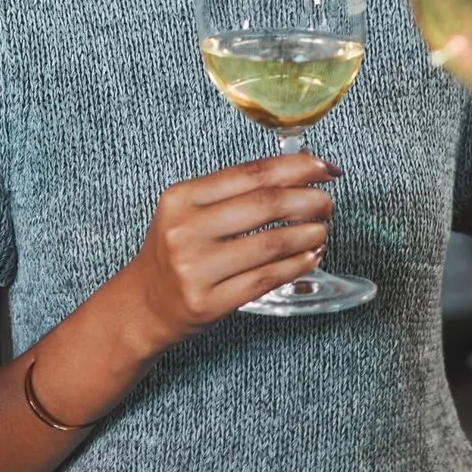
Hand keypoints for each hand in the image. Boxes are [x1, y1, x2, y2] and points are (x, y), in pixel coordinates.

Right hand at [115, 153, 339, 350]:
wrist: (145, 304)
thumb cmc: (176, 252)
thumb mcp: (188, 212)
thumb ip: (232, 192)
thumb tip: (296, 172)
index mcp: (181, 198)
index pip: (250, 174)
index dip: (295, 168)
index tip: (324, 167)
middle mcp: (186, 230)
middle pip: (265, 205)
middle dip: (308, 200)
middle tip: (327, 204)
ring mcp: (196, 269)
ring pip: (271, 243)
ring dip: (309, 234)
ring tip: (322, 230)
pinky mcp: (209, 302)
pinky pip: (266, 278)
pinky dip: (297, 265)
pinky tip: (310, 257)